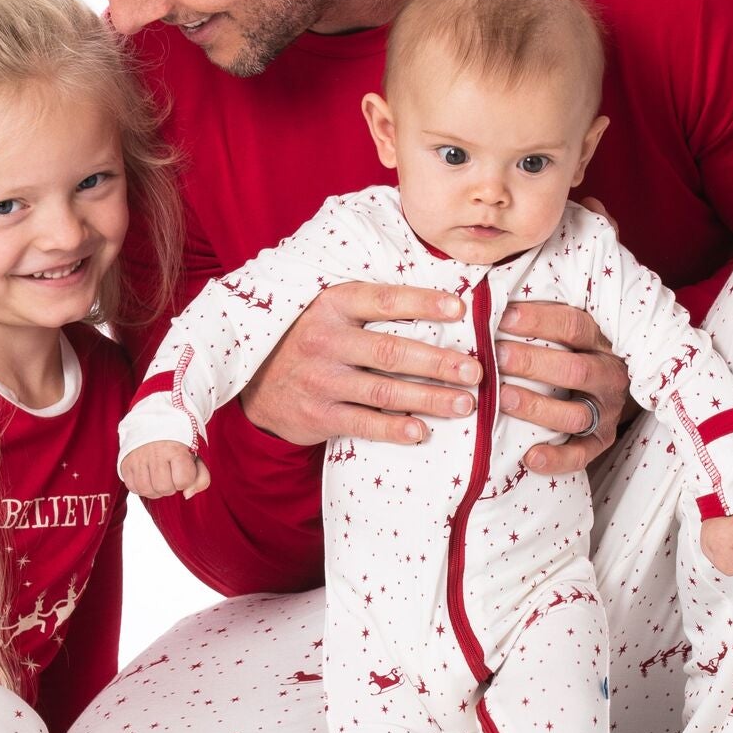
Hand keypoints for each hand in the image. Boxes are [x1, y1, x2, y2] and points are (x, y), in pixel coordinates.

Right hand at [123, 440, 209, 499]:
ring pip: (146, 490)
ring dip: (155, 490)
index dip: (186, 480)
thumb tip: (187, 495)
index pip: (183, 480)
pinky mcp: (125, 462)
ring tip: (159, 478)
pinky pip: (132, 487)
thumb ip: (201, 478)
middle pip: (164, 488)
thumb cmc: (178, 442)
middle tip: (170, 475)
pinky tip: (147, 477)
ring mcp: (138, 458)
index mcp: (175, 449)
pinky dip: (141, 487)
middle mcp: (155, 452)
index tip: (184, 470)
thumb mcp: (196, 455)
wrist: (155, 420)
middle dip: (170, 486)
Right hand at [238, 282, 480, 447]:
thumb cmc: (310, 340)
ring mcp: (320, 380)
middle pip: (391, 351)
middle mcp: (325, 340)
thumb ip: (369, 307)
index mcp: (331, 306)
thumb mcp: (328, 312)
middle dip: (438, 362)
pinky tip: (421, 432)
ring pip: (384, 391)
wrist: (256, 384)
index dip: (423, 303)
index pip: (383, 301)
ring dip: (428, 398)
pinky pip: (362, 423)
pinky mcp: (318, 415)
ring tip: (464, 404)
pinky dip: (393, 429)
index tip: (460, 310)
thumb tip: (440, 304)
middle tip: (475, 370)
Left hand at [494, 300, 630, 474]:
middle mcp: (608, 375)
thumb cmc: (570, 349)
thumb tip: (489, 290)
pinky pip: (581, 455)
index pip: (574, 325)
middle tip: (495, 356)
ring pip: (576, 414)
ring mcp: (606, 411)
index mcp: (600, 340)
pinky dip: (556, 459)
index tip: (502, 315)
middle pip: (575, 369)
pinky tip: (529, 457)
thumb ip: (539, 312)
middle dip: (532, 362)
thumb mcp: (565, 327)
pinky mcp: (600, 442)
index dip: (539, 320)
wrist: (607, 388)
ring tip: (500, 399)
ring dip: (537, 407)